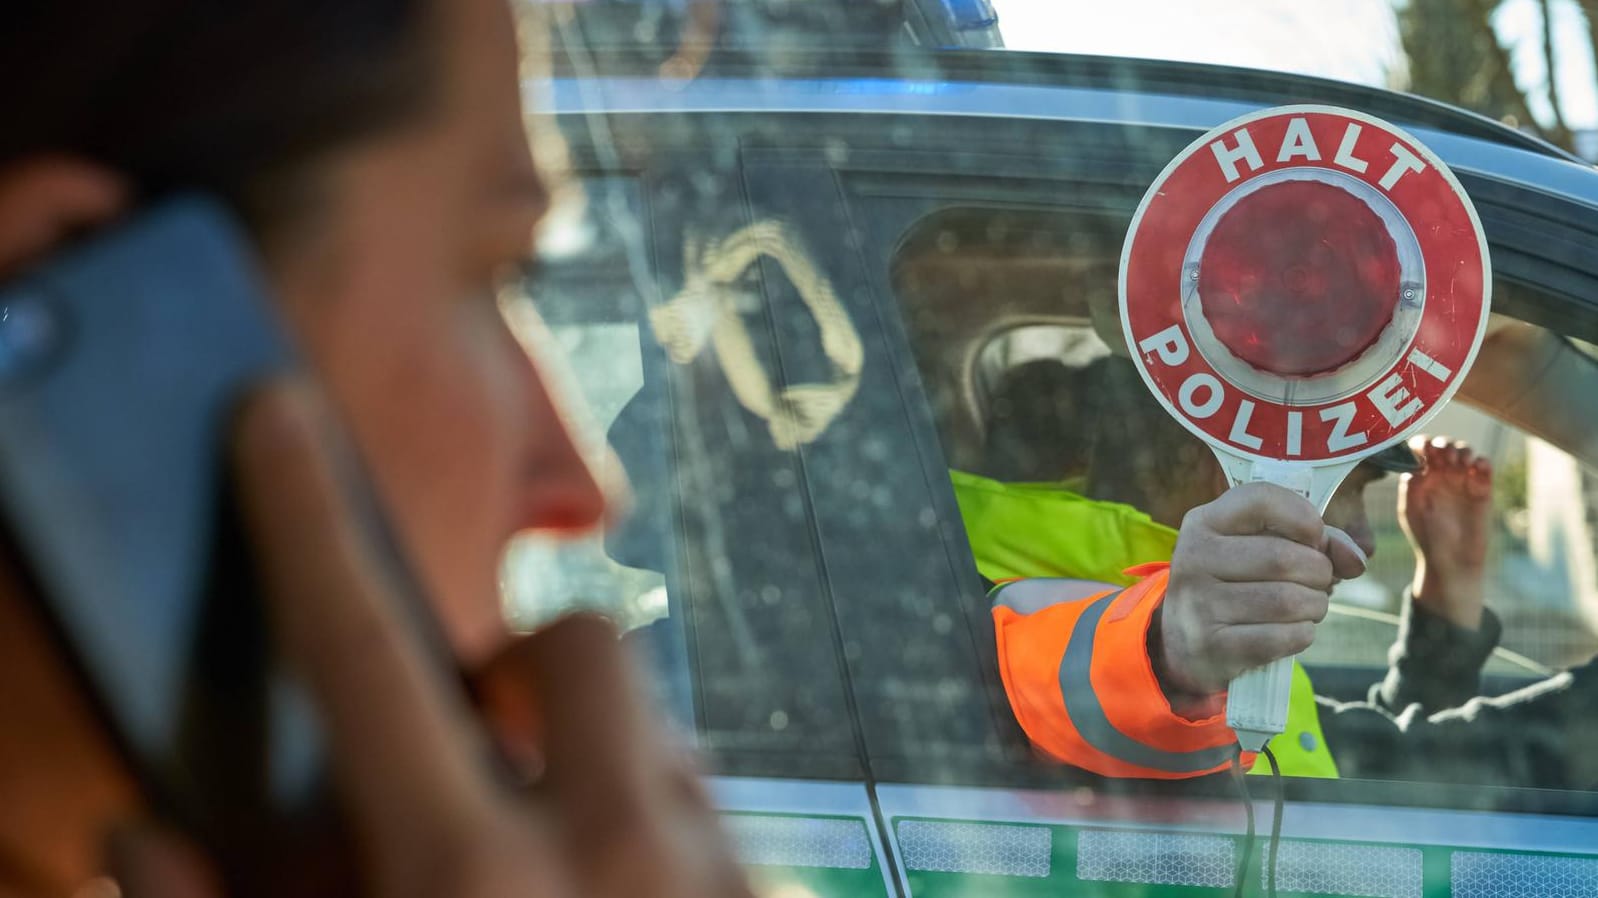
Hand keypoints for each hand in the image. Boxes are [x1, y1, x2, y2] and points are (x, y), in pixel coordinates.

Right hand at [110, 381, 751, 897]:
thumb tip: (145, 833)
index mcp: (462, 875)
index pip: (361, 652)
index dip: (303, 523)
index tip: (276, 419)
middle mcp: (608, 850)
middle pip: (576, 637)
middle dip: (520, 662)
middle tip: (480, 736)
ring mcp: (712, 868)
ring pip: (658, 723)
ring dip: (589, 751)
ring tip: (547, 843)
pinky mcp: (772, 895)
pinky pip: (711, 804)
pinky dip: (652, 823)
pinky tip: (614, 894)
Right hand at [1156, 483, 1366, 700]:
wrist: (1185, 640)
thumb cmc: (1238, 583)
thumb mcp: (1260, 548)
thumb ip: (1315, 541)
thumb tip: (1355, 559)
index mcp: (1204, 522)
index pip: (1262, 498)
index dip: (1304, 518)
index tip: (1314, 538)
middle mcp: (1194, 558)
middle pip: (1284, 557)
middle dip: (1319, 573)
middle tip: (1316, 582)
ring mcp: (1198, 605)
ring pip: (1288, 601)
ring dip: (1314, 606)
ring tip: (1306, 607)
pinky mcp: (1213, 646)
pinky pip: (1283, 638)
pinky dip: (1303, 635)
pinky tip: (1293, 631)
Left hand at [1398, 435, 1492, 629]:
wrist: (1453, 561)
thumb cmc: (1428, 537)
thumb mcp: (1411, 510)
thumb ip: (1411, 487)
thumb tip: (1413, 464)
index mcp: (1421, 477)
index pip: (1421, 450)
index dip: (1422, 444)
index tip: (1424, 449)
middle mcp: (1441, 475)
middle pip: (1444, 446)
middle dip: (1444, 444)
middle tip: (1443, 456)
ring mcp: (1463, 480)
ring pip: (1465, 451)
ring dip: (1462, 449)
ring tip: (1458, 462)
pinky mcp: (1482, 488)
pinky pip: (1485, 466)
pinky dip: (1481, 461)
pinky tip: (1475, 467)